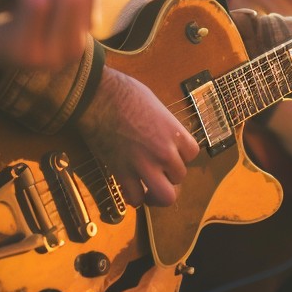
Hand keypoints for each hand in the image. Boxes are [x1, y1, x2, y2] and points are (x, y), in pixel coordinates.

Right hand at [74, 67, 200, 207]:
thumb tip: (162, 135)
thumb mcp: (155, 106)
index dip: (181, 155)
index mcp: (174, 132)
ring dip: (157, 194)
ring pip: (165, 196)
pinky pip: (136, 198)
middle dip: (169, 176)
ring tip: (149, 190)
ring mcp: (144, 164)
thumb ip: (164, 126)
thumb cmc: (126, 93)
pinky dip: (134, 197)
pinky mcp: (122, 173)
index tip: (171, 153)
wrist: (99, 97)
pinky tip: (129, 189)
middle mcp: (164, 152)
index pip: (192, 154)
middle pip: (180, 177)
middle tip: (158, 172)